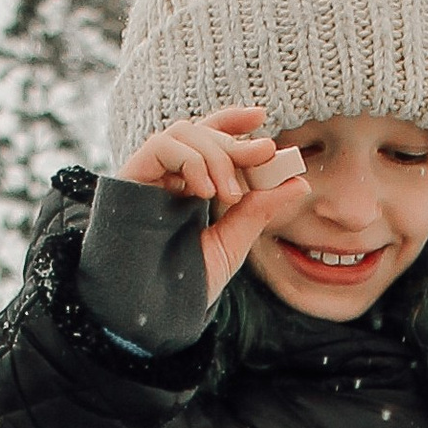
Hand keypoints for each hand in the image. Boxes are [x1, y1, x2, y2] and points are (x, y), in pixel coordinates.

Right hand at [118, 103, 308, 305]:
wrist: (149, 310)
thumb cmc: (185, 284)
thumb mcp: (232, 243)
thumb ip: (259, 211)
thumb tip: (298, 184)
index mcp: (188, 188)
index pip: (208, 140)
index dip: (231, 122)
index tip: (260, 117)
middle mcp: (167, 177)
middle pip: (201, 133)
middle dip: (236, 141)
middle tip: (265, 153)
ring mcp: (148, 176)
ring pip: (183, 133)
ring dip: (217, 155)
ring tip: (231, 194)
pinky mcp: (129, 178)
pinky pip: (162, 146)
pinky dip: (191, 160)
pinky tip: (205, 191)